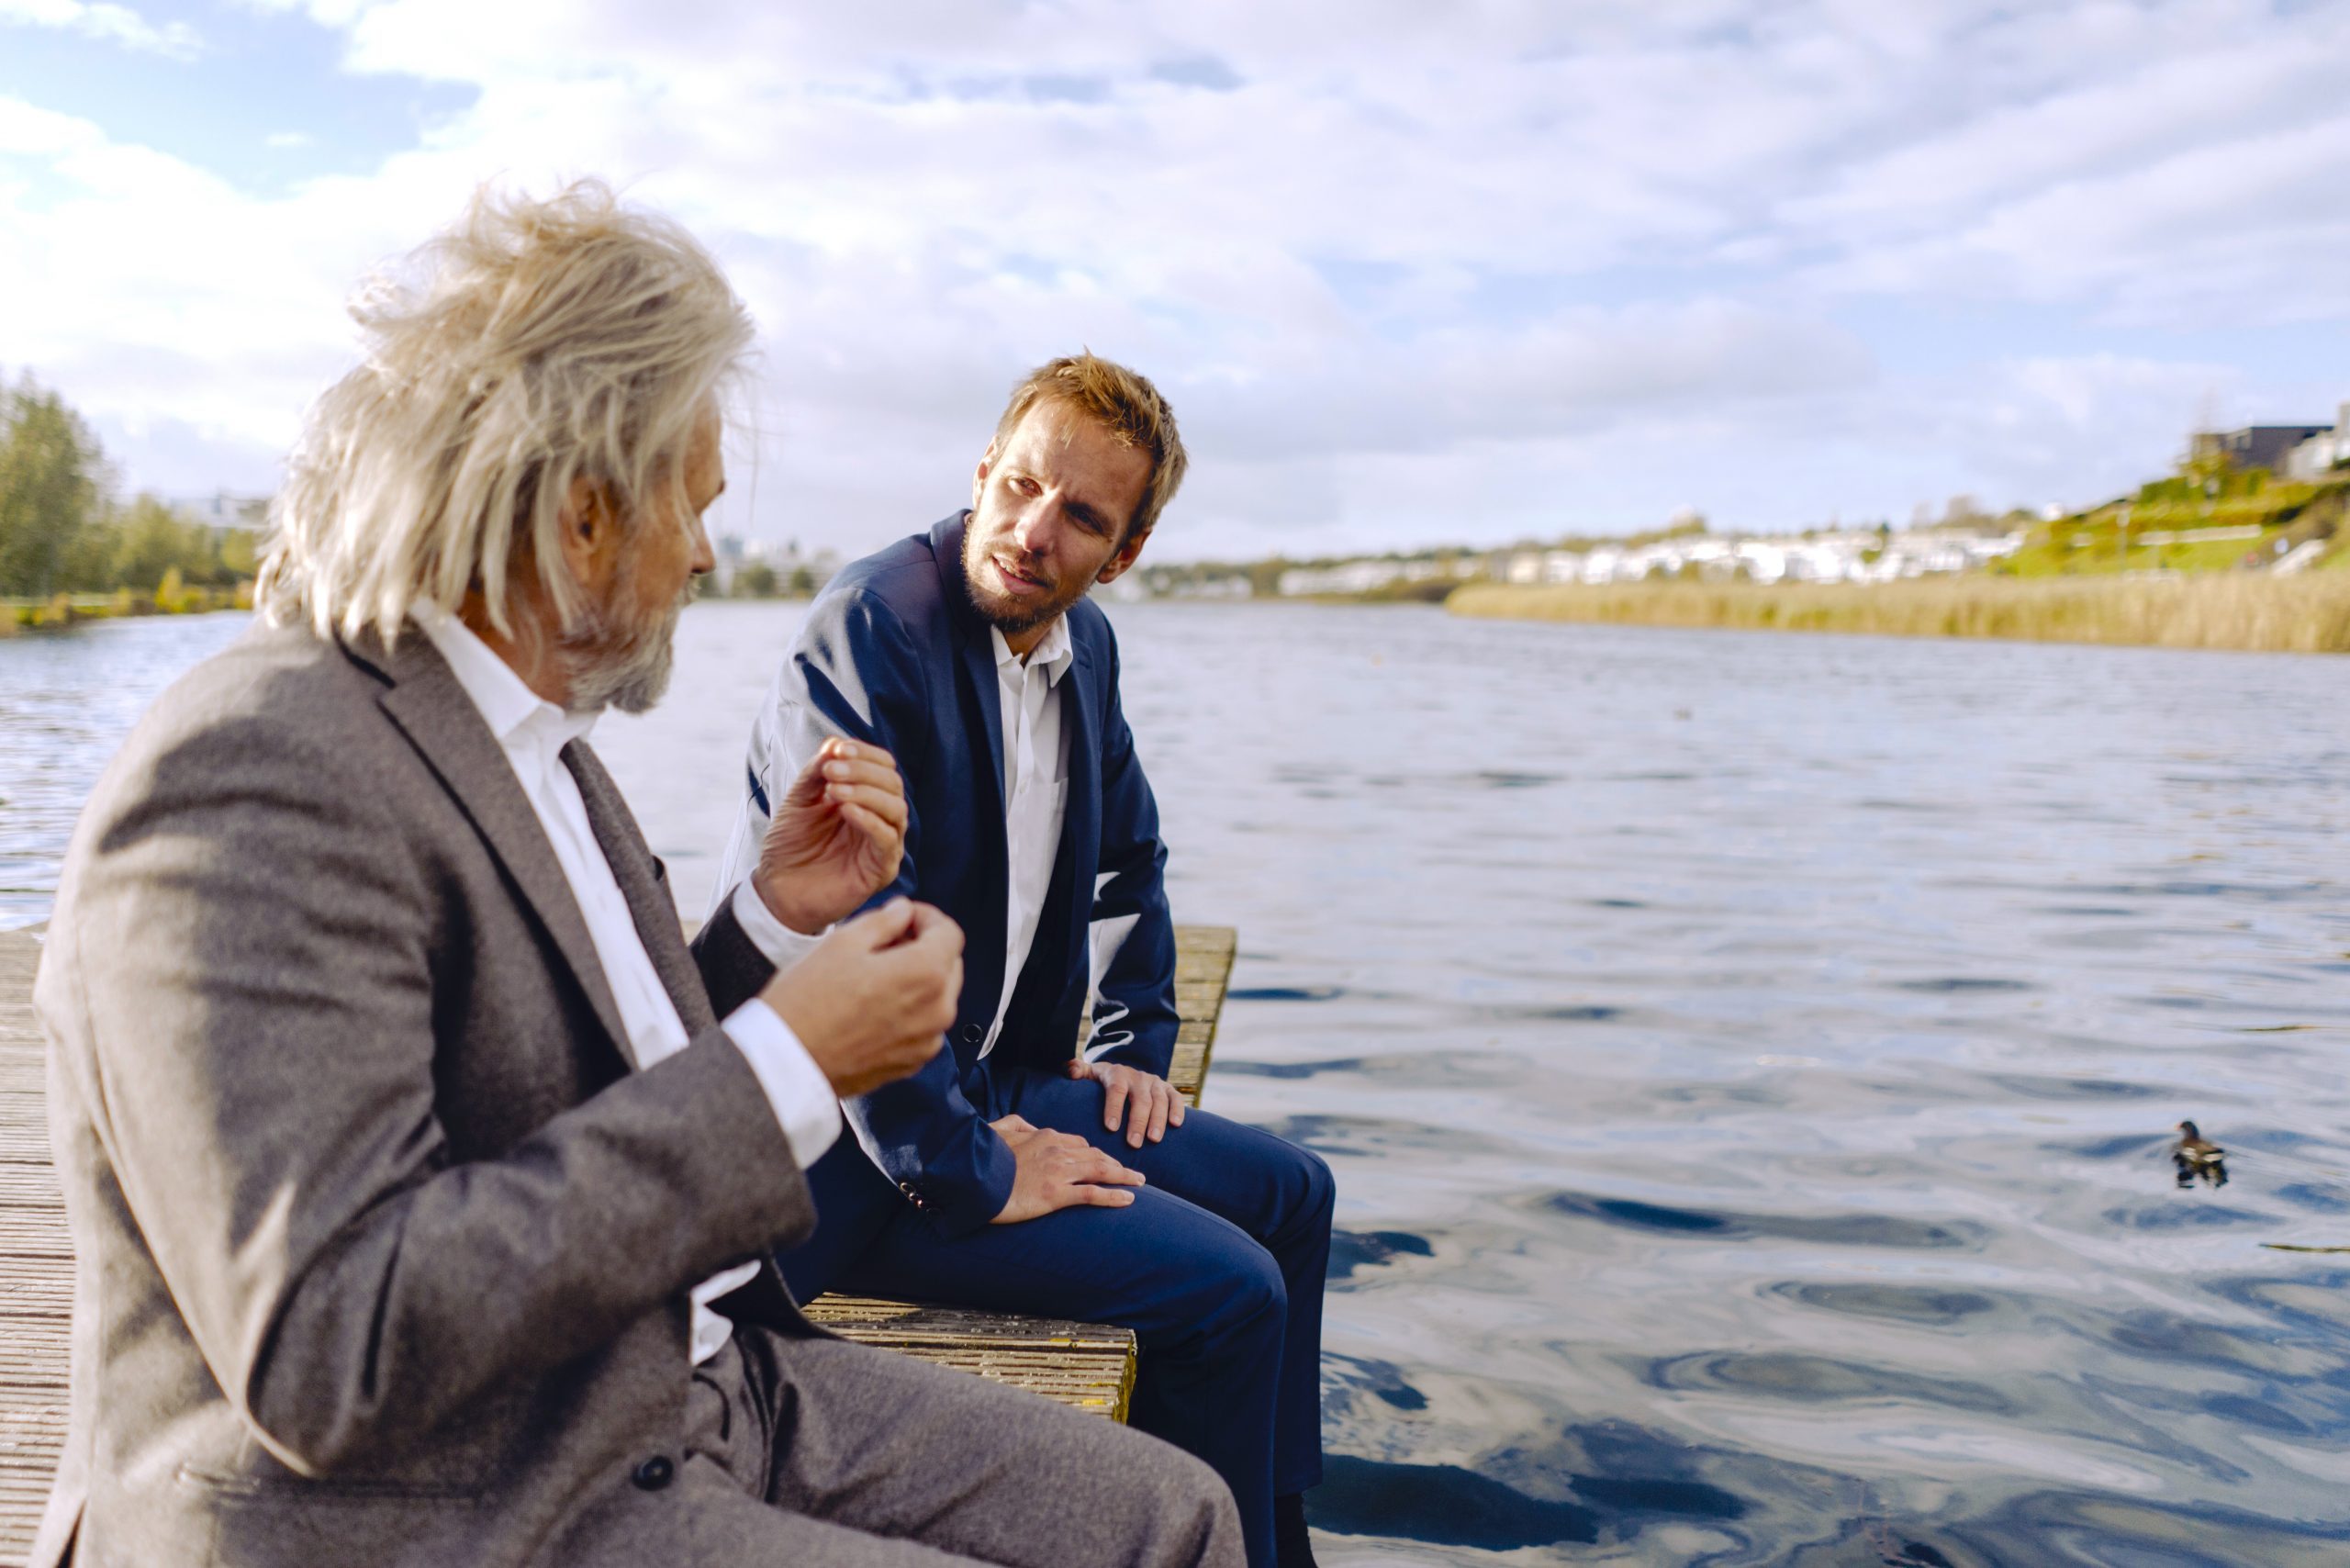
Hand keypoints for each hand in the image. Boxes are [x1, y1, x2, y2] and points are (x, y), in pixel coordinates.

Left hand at [753, 739, 906, 935]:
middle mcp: (879, 818)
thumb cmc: (790, 846)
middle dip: (863, 771)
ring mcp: (883, 844)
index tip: (838, 749)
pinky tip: (846, 810)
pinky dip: (869, 819)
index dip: (865, 753)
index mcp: (865, 798)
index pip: (883, 767)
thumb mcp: (798, 800)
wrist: (777, 891)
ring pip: (896, 808)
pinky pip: (887, 839)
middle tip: (831, 771)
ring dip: (867, 792)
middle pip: (893, 784)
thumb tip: (834, 742)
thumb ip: (816, 773)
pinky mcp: (881, 870)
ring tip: (834, 790)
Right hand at [761, 899, 959, 1097]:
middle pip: (949, 965)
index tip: (904, 916)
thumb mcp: (842, 942)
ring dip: (918, 980)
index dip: (927, 917)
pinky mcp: (911, 1063)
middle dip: (925, 947)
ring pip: (938, 997)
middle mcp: (938, 1011)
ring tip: (876, 974)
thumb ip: (884, 921)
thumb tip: (904, 912)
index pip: (949, 932)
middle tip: (887, 942)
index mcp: (926, 974)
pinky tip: (874, 1005)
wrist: (784, 1064)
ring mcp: (927, 1041)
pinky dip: (909, 1010)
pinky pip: (923, 1026)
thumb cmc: (806, 1002)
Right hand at [988, 1113, 1144, 1223]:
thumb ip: (1017, 1123)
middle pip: (1096, 1155)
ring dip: (1124, 1176)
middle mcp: (1057, 1150)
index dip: (1095, 1153)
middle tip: (1132, 1172)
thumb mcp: (999, 1130)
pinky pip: (1092, 1194)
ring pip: (1101, 1170)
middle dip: (1117, 1163)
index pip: (1079, 1143)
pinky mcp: (1057, 1194)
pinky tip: (1128, 1198)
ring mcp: (1059, 1172)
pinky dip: (1114, 1195)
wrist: (975, 1180)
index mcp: (1045, 1136)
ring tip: (1140, 1182)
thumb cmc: (983, 1157)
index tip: (1105, 1162)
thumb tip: (1029, 1125)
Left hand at [1063, 1058, 1185, 1149]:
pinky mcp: (1167, 1089)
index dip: (1114, 1107)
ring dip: (1158, 1120)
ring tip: (1154, 1139)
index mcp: (1116, 1073)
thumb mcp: (1089, 1073)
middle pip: (1140, 1098)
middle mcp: (1137, 1076)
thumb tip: (1070, 1070)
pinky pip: (1175, 1098)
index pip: (1116, 1089)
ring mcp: (1154, 1082)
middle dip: (1137, 1121)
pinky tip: (1175, 1125)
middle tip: (1134, 1143)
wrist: (1124, 1074)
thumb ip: (1077, 1070)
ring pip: (1159, 1100)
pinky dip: (1177, 1110)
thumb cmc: (1103, 1082)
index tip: (1110, 1128)